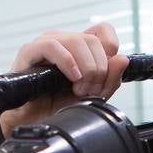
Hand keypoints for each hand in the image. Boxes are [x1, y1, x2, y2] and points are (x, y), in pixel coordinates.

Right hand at [0, 22, 130, 137]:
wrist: (32, 121)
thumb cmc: (57, 106)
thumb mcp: (91, 96)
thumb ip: (110, 80)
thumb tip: (122, 59)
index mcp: (78, 46)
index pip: (103, 31)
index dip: (110, 50)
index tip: (106, 75)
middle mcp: (63, 40)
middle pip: (93, 41)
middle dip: (98, 70)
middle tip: (90, 91)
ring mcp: (47, 43)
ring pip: (77, 42)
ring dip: (86, 69)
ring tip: (79, 90)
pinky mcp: (30, 51)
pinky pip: (53, 47)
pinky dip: (68, 63)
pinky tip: (72, 78)